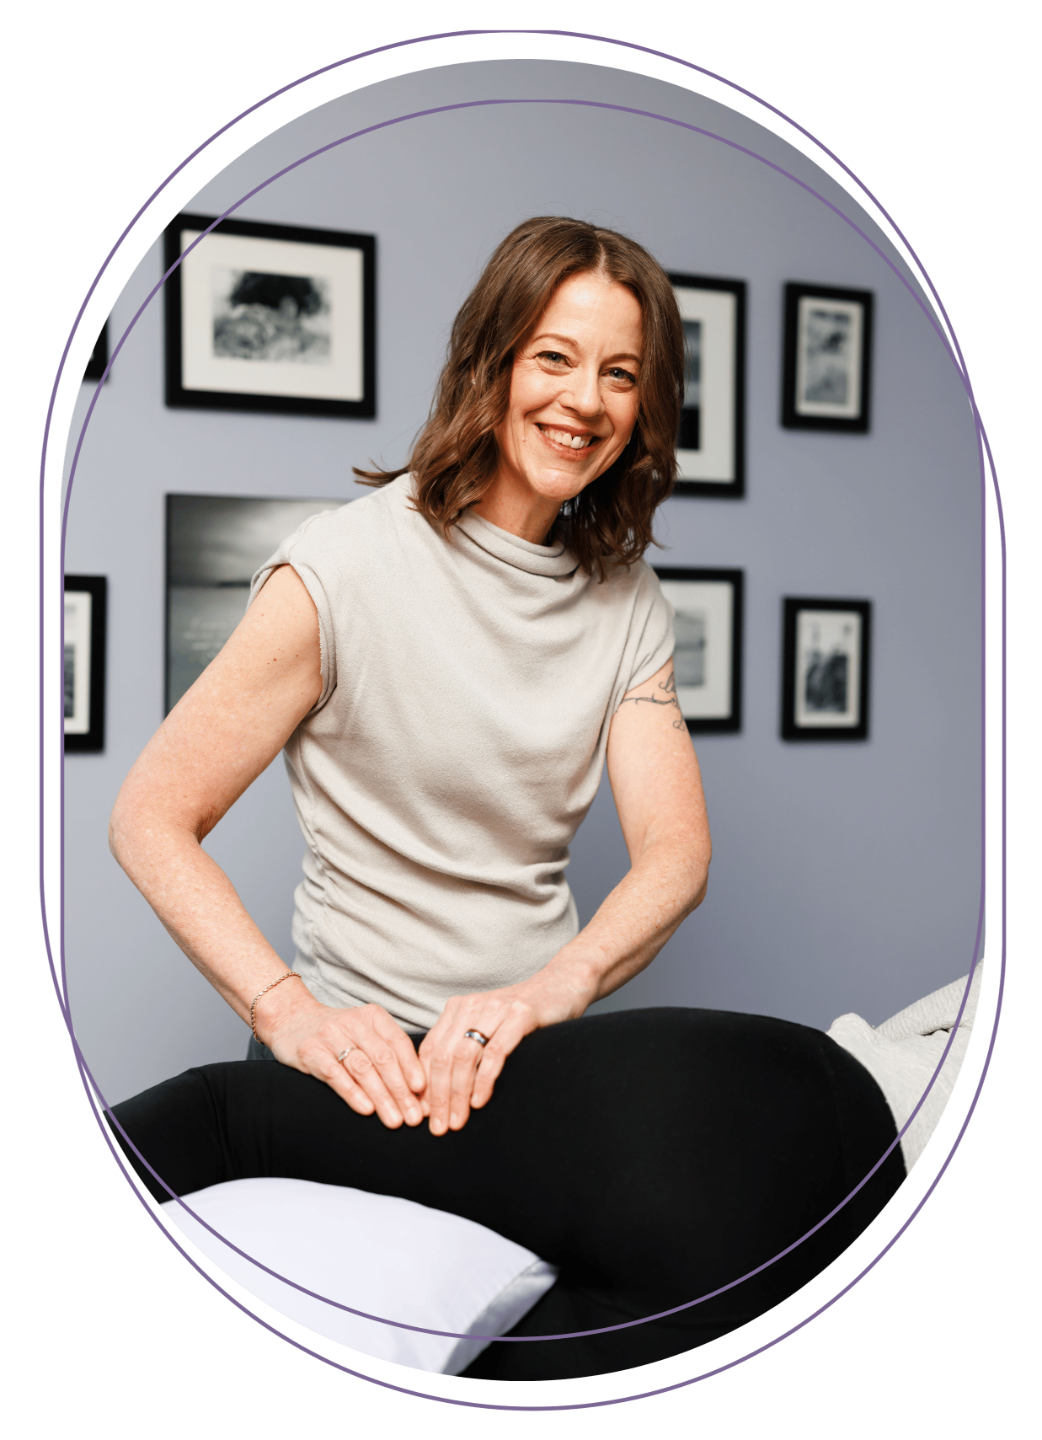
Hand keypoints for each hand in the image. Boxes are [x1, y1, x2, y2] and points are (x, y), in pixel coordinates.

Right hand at [261, 989, 427, 1129]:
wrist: (290, 1017)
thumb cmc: (337, 1032)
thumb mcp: (364, 1032)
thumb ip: (387, 1051)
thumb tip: (417, 1088)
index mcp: (372, 1016)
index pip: (398, 1043)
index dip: (412, 1068)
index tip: (423, 1092)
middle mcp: (353, 1022)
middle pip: (383, 1059)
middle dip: (401, 1091)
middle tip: (413, 1117)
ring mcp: (330, 1035)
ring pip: (362, 1069)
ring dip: (381, 1097)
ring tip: (394, 1120)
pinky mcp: (310, 1051)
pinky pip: (335, 1074)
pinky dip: (353, 1093)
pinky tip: (366, 1109)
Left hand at [418, 970, 588, 1135]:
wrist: (562, 985)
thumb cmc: (523, 1014)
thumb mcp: (487, 1026)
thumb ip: (464, 1047)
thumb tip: (440, 1090)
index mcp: (458, 1008)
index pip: (430, 1050)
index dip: (423, 1085)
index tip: (423, 1114)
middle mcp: (472, 1006)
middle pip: (443, 1057)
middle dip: (438, 1096)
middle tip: (439, 1127)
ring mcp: (496, 1009)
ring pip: (464, 1057)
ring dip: (458, 1094)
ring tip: (458, 1121)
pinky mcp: (520, 1015)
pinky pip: (495, 1053)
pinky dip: (484, 1080)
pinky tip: (479, 1101)